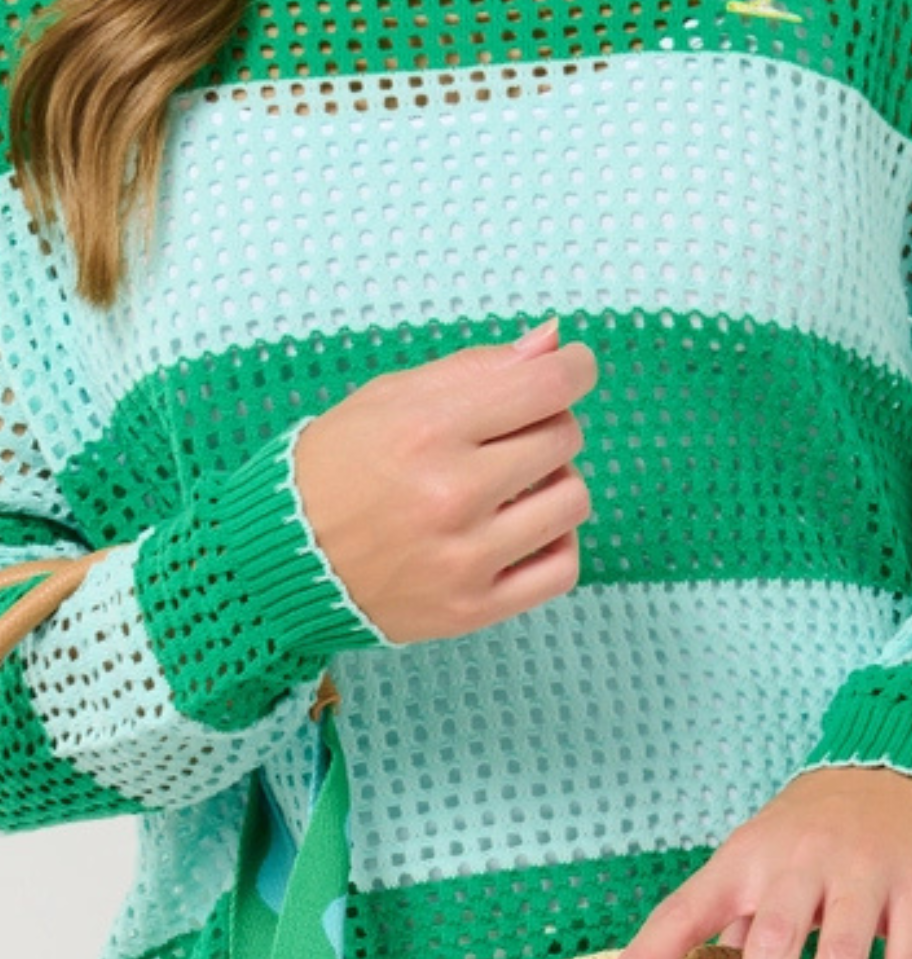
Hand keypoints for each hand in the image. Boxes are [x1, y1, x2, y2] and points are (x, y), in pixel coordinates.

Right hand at [292, 316, 598, 642]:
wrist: (282, 560)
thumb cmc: (336, 469)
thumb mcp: (390, 398)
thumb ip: (476, 369)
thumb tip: (555, 343)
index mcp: (427, 429)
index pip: (546, 386)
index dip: (575, 369)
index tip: (574, 368)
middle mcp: (450, 494)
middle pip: (563, 439)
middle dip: (550, 425)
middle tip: (516, 434)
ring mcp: (464, 558)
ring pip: (572, 502)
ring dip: (557, 483)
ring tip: (518, 485)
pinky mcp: (472, 608)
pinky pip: (562, 570)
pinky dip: (558, 543)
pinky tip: (529, 531)